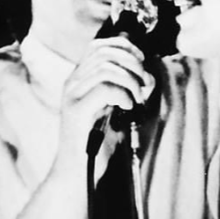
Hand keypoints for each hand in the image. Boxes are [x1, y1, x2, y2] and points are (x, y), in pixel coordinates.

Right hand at [58, 37, 155, 159]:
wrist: (77, 173)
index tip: (141, 63)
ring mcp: (72, 96)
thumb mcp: (115, 110)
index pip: (98, 45)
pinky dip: (123, 94)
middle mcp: (73, 83)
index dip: (124, 47)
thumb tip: (147, 76)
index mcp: (80, 79)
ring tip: (137, 99)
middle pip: (104, 52)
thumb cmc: (98, 143)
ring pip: (106, 68)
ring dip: (130, 81)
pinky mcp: (77, 111)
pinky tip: (128, 107)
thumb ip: (126, 90)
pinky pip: (105, 88)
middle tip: (144, 85)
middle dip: (132, 63)